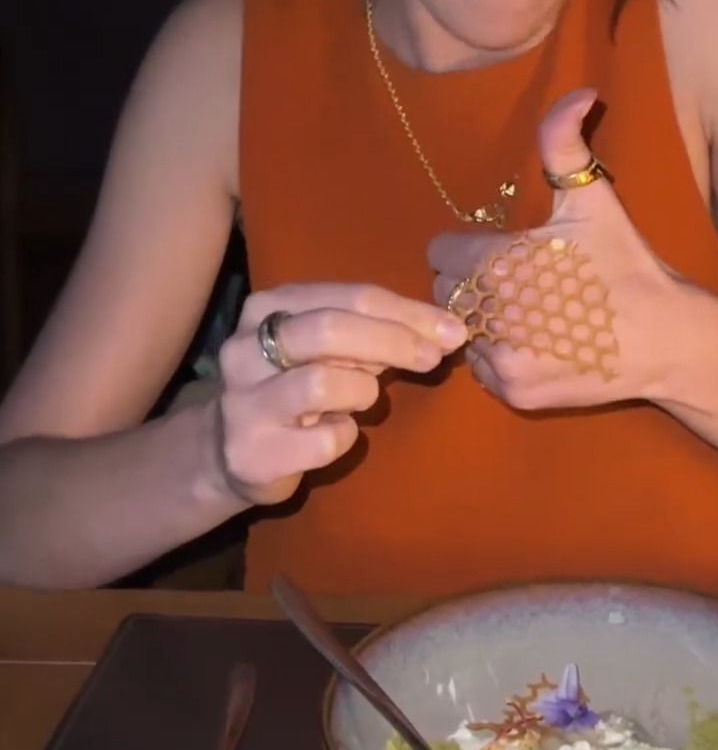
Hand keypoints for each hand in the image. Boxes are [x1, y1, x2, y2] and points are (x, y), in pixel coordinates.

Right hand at [212, 283, 466, 505]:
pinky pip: (325, 439)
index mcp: (268, 307)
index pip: (349, 296)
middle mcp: (245, 347)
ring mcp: (243, 401)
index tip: (451, 330)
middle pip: (331, 329)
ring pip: (323, 383)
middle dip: (394, 341)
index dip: (407, 312)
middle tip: (432, 359)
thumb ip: (372, 332)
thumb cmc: (295, 388)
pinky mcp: (252, 452)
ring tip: (360, 400)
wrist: (234, 452)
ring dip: (361, 391)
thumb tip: (443, 330)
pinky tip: (333, 433)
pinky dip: (344, 436)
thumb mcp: (326, 349)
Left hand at [428, 89, 677, 413]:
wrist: (667, 338)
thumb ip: (564, 143)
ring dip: (486, 324)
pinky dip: (502, 359)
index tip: (503, 254)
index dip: (468, 251)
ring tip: (531, 316)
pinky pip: (482, 370)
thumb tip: (579, 92)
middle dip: (473, 286)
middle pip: (446, 295)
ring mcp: (498, 358)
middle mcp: (487, 313)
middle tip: (519, 285)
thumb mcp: (594, 199)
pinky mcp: (512, 391)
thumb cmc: (627, 264)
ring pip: (463, 333)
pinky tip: (540, 346)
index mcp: (494, 262)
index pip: (439, 253)